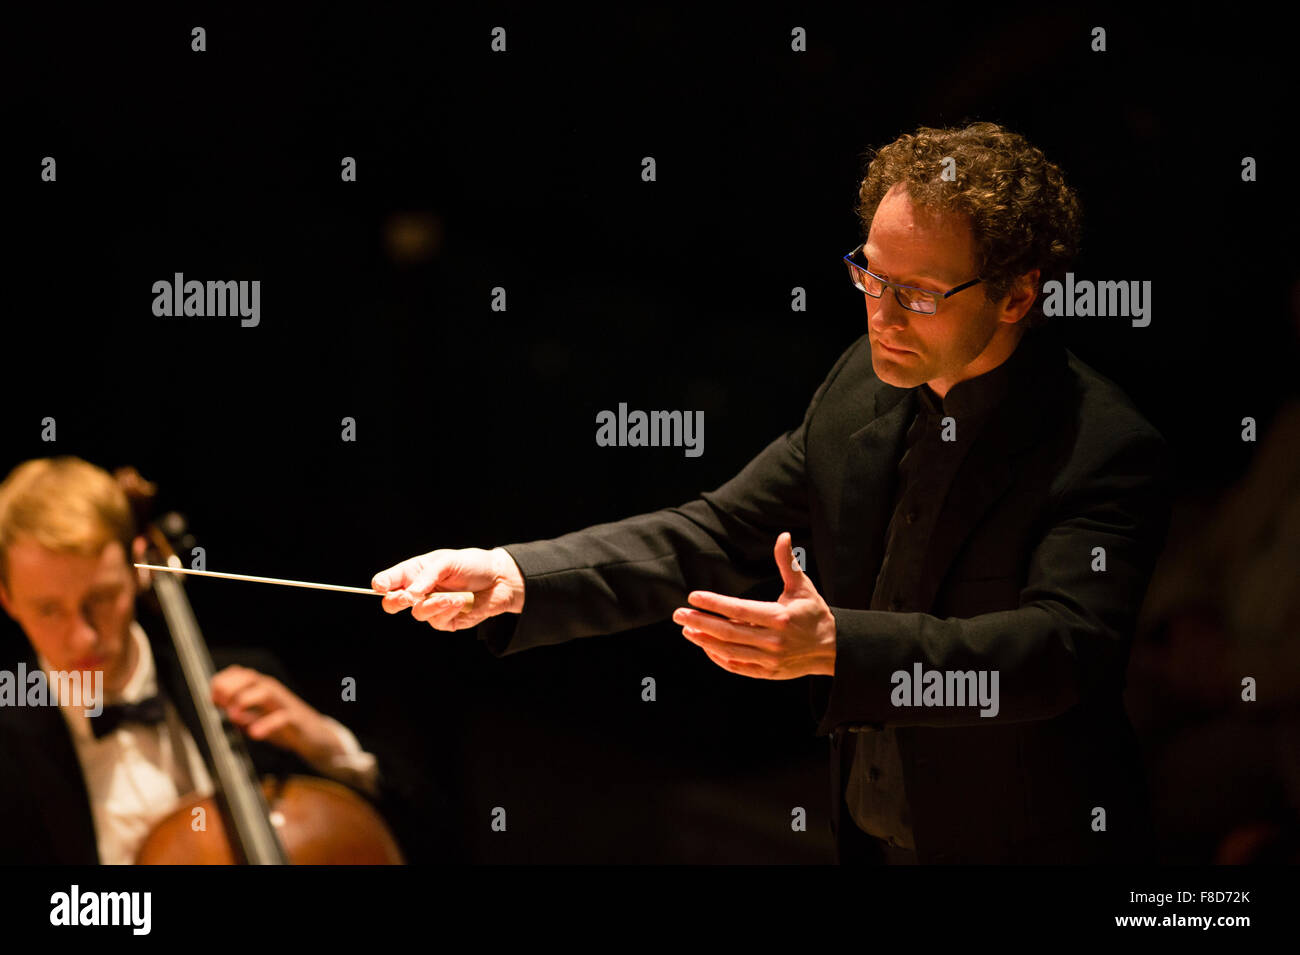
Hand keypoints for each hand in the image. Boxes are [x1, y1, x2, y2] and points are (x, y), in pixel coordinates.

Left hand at [210, 665, 341, 765]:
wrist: (316, 737)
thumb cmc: (285, 726)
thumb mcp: (259, 718)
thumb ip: (242, 713)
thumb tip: (223, 709)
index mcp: (262, 689)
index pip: (240, 675)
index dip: (222, 683)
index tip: (212, 698)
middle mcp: (273, 692)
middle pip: (250, 677)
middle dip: (231, 686)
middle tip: (219, 703)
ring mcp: (285, 704)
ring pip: (266, 691)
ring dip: (246, 699)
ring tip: (234, 715)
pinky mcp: (296, 720)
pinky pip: (282, 717)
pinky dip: (267, 724)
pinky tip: (255, 733)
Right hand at [371, 546, 524, 630]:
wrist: (500, 580)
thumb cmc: (473, 565)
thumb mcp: (448, 562)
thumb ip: (427, 576)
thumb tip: (410, 594)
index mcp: (415, 572)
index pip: (389, 580)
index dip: (382, 583)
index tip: (381, 586)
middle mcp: (419, 591)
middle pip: (392, 603)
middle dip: (396, 601)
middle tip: (408, 598)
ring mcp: (431, 607)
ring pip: (417, 614)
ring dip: (433, 605)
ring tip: (451, 597)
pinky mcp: (445, 621)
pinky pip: (438, 621)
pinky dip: (448, 610)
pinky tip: (459, 602)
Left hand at [673, 532, 836, 678]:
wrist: (832, 649)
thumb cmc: (814, 614)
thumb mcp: (803, 587)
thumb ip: (788, 563)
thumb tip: (783, 536)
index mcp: (780, 617)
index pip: (740, 610)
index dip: (715, 604)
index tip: (694, 596)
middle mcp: (773, 641)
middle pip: (729, 632)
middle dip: (700, 622)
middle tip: (678, 614)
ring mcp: (769, 660)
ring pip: (730, 651)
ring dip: (705, 641)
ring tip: (687, 630)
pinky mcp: (767, 673)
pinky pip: (737, 666)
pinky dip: (719, 658)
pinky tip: (705, 646)